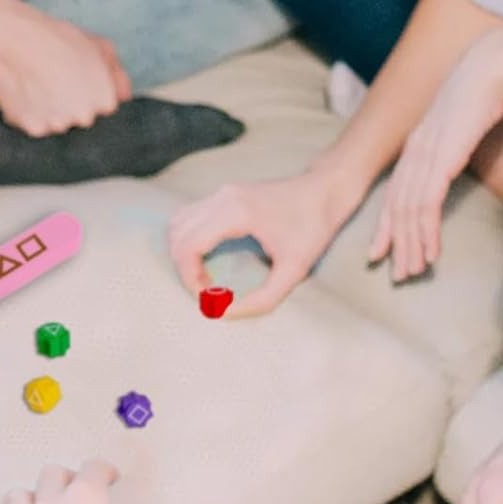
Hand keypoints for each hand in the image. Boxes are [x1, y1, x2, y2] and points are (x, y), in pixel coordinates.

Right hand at [0, 0, 130, 135]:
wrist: (18, 39)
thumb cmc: (60, 39)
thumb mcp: (101, 47)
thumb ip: (118, 76)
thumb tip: (125, 97)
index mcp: (105, 101)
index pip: (102, 109)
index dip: (88, 93)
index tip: (75, 79)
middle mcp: (85, 117)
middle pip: (80, 119)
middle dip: (70, 104)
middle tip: (55, 80)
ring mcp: (59, 125)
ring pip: (57, 124)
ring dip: (50, 111)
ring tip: (39, 84)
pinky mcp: (34, 129)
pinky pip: (35, 126)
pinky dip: (30, 114)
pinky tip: (27, 93)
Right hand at [168, 170, 356, 318]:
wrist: (325, 190)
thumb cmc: (313, 227)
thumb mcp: (294, 270)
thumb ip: (263, 299)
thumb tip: (227, 313)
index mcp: (235, 212)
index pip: (188, 246)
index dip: (189, 278)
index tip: (208, 299)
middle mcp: (222, 197)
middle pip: (177, 235)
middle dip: (183, 269)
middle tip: (206, 292)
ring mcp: (221, 192)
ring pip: (178, 223)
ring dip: (183, 254)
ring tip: (204, 277)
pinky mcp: (224, 194)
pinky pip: (189, 216)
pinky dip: (188, 240)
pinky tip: (208, 259)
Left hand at [369, 28, 502, 280]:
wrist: (496, 63)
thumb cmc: (490, 91)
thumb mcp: (466, 125)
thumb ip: (458, 146)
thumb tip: (463, 164)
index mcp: (419, 142)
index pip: (396, 191)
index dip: (388, 223)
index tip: (383, 250)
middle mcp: (416, 149)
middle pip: (396, 206)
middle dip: (396, 243)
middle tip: (397, 274)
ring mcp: (426, 152)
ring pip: (409, 210)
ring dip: (411, 245)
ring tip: (413, 272)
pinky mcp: (442, 155)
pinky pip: (427, 203)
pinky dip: (426, 231)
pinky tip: (430, 253)